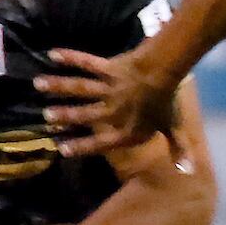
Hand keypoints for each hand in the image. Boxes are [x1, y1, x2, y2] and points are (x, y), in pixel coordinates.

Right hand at [38, 47, 180, 159]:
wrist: (167, 73)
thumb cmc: (168, 102)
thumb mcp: (173, 128)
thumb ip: (178, 149)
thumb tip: (187, 170)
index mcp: (126, 129)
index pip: (101, 143)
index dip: (82, 147)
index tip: (62, 149)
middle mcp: (113, 112)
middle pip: (85, 116)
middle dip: (64, 117)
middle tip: (46, 118)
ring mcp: (109, 90)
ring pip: (80, 89)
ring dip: (59, 86)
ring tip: (38, 85)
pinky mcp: (107, 69)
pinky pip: (86, 63)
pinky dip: (71, 57)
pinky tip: (54, 54)